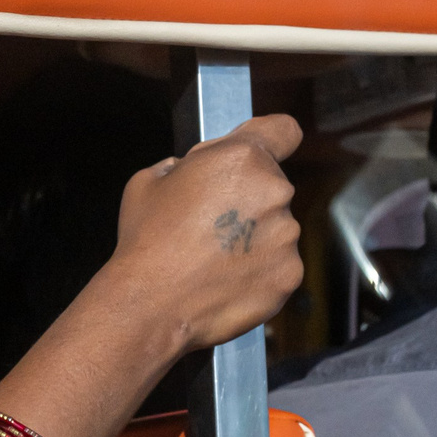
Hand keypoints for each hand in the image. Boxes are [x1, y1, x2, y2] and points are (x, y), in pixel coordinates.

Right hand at [81, 114, 305, 363]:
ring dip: (254, 238)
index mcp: (242, 158)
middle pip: (272, 186)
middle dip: (248, 199)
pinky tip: (225, 281)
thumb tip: (194, 170)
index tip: (264, 153)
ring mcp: (286, 236)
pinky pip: (279, 266)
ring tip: (214, 260)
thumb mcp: (150, 180)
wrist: (152, 305)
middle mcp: (274, 191)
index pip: (284, 131)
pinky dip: (259, 272)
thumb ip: (186, 164)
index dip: (273, 140)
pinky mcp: (289, 275)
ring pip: (276, 229)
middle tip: (211, 225)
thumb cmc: (147, 240)